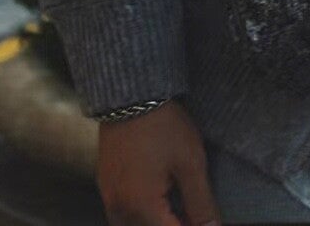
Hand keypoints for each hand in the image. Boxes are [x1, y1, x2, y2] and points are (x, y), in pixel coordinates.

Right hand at [96, 99, 220, 225]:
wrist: (130, 96)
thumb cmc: (163, 127)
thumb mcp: (190, 163)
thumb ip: (200, 202)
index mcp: (141, 208)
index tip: (204, 220)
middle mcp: (119, 210)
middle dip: (173, 222)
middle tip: (193, 212)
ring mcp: (109, 198)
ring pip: (133, 225)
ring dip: (157, 220)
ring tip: (177, 207)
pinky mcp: (105, 185)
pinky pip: (121, 214)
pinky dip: (141, 214)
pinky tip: (157, 199)